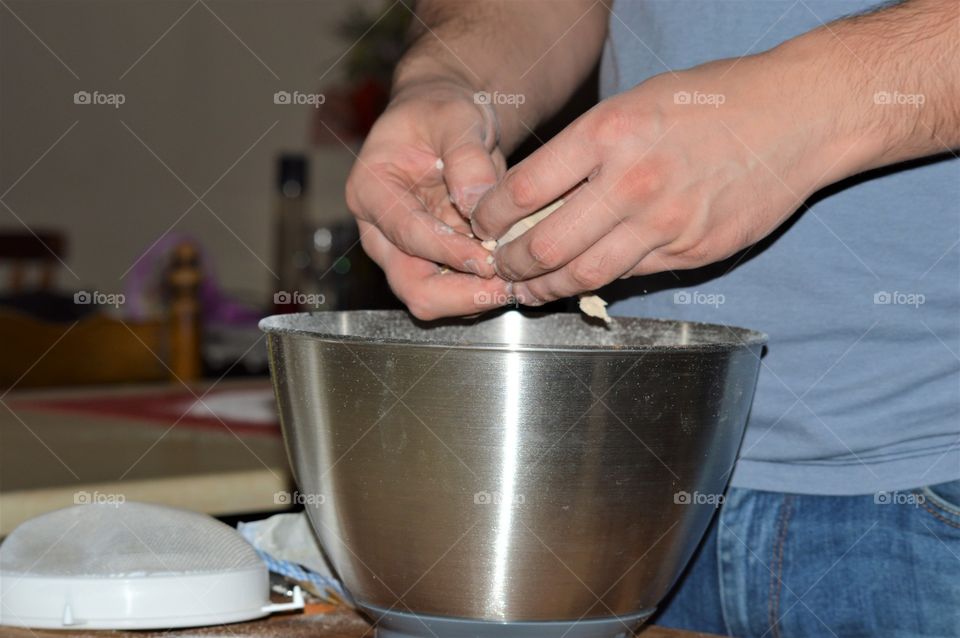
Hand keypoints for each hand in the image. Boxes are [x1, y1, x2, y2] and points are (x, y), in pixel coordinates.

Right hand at [345, 81, 513, 318]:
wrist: (448, 124)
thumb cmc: (442, 113)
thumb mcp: (456, 117)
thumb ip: (465, 156)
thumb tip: (476, 203)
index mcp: (372, 192)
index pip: (407, 235)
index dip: (450, 252)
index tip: (489, 258)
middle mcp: (380, 233)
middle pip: (413, 288)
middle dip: (462, 294)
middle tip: (507, 283)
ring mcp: (405, 254)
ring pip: (435, 301)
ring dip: (477, 296)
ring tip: (518, 278)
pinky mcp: (432, 265)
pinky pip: (457, 294)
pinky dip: (485, 290)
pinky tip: (515, 273)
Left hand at [471, 51, 871, 305]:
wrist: (797, 116)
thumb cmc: (714, 101)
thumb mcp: (637, 102)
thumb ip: (587, 149)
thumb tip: (537, 195)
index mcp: (609, 133)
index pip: (524, 189)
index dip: (492, 216)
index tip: (483, 223)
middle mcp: (632, 182)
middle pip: (545, 243)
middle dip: (510, 263)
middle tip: (499, 266)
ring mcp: (665, 223)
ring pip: (584, 273)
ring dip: (545, 287)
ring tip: (528, 290)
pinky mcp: (693, 251)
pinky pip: (631, 276)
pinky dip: (598, 283)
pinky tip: (582, 282)